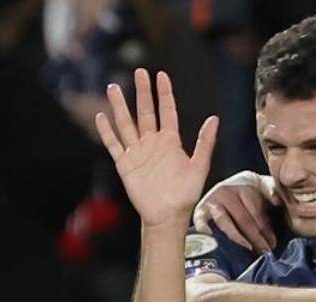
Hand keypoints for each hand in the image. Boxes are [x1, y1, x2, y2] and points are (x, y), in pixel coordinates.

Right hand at [96, 69, 218, 229]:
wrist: (166, 216)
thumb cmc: (185, 195)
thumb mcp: (199, 167)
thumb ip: (205, 143)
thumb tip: (214, 118)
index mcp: (170, 142)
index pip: (166, 111)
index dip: (164, 93)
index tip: (161, 75)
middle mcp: (152, 143)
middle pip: (145, 112)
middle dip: (142, 92)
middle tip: (139, 71)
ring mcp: (137, 153)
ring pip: (126, 124)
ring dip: (120, 106)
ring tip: (113, 87)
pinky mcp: (125, 164)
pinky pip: (114, 144)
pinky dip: (107, 131)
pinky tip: (101, 116)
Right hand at [193, 172, 280, 252]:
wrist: (228, 185)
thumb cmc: (249, 192)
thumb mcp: (263, 187)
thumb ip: (272, 191)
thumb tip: (277, 200)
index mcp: (244, 186)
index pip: (256, 211)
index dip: (265, 229)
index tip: (272, 244)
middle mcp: (226, 192)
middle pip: (243, 219)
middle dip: (255, 237)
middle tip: (264, 251)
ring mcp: (212, 201)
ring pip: (225, 222)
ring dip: (238, 238)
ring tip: (248, 248)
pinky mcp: (200, 211)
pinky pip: (201, 221)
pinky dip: (204, 229)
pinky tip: (212, 238)